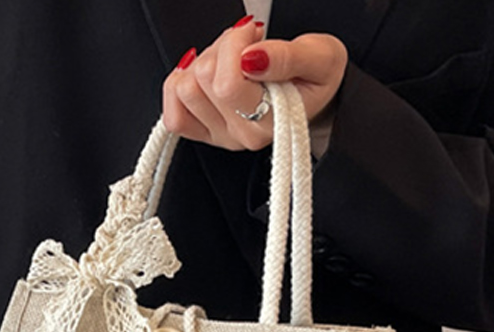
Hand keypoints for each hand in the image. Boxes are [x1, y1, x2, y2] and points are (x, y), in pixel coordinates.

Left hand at [163, 17, 346, 151]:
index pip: (227, 84)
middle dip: (222, 48)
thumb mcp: (320, 58)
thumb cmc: (316, 76)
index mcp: (270, 123)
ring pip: (185, 91)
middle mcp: (242, 135)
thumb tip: (252, 57)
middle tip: (246, 44)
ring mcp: (221, 135)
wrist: (315, 94)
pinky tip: (203, 73)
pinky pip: (174, 115)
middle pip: (202, 80)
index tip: (254, 33)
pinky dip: (181, 84)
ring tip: (231, 59)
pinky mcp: (205, 132)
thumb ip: (288, 57)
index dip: (233, 45)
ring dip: (204, 63)